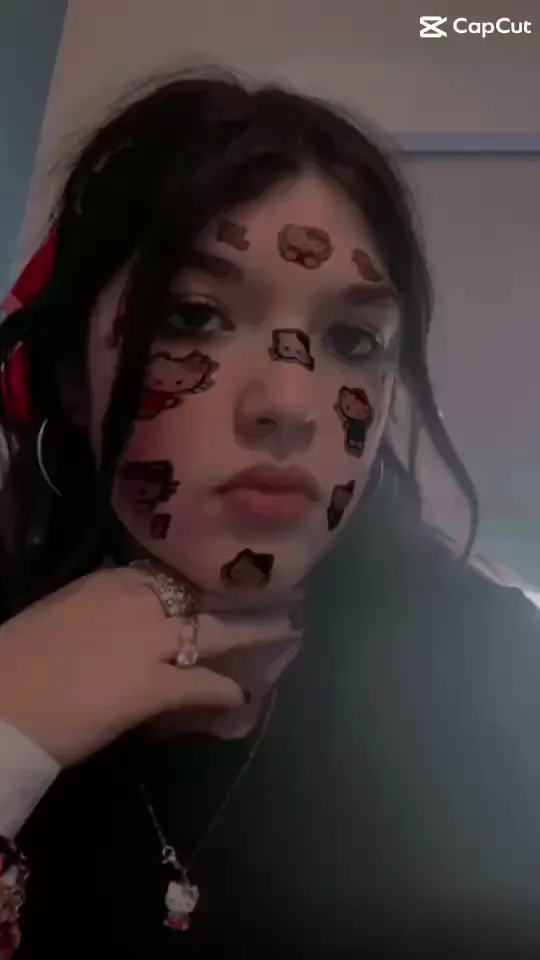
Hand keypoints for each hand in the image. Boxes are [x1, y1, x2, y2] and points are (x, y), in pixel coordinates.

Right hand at [0, 567, 301, 765]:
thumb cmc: (18, 661)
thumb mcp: (62, 615)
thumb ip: (103, 610)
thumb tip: (131, 623)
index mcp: (110, 582)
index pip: (172, 574)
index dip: (209, 579)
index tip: (234, 579)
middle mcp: (137, 603)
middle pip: (206, 594)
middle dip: (249, 595)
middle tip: (288, 593)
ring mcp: (149, 642)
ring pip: (218, 631)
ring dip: (258, 633)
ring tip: (291, 633)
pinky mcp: (152, 686)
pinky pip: (202, 685)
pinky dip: (226, 692)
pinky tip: (243, 697)